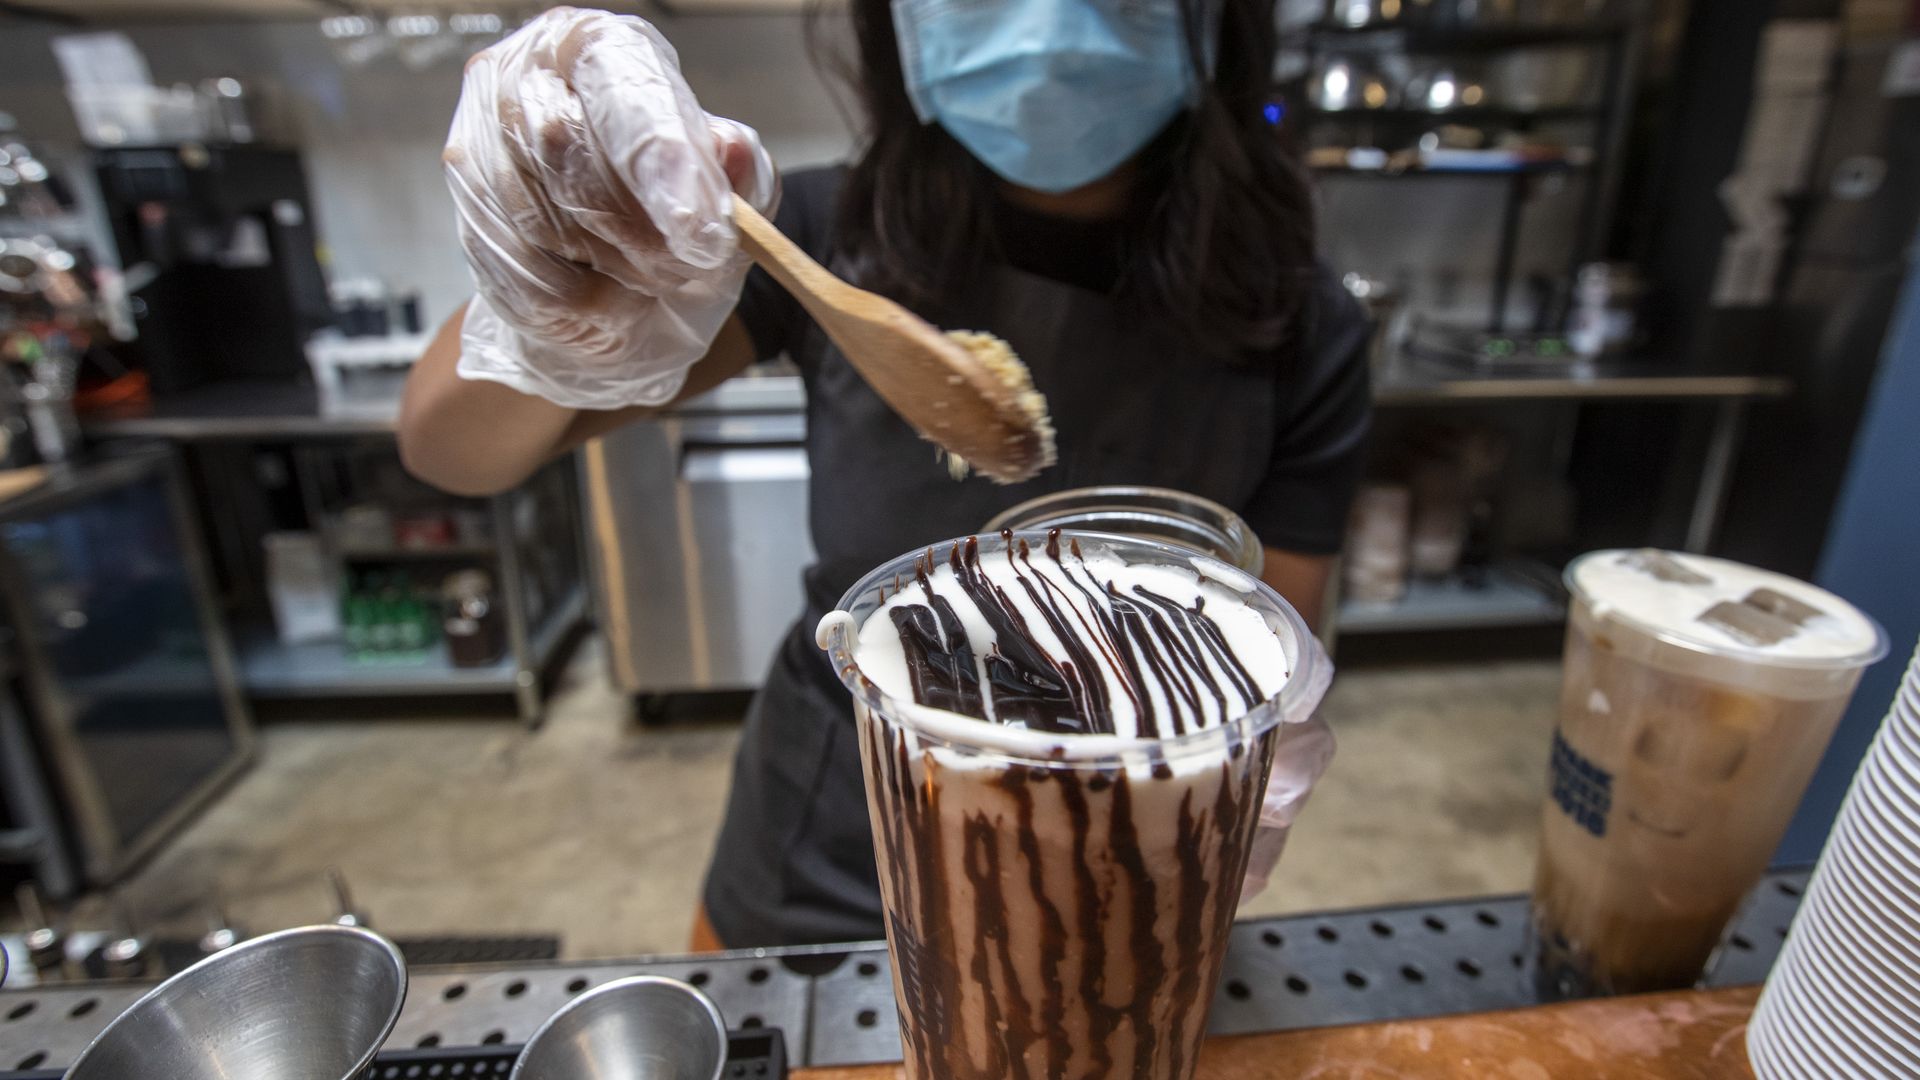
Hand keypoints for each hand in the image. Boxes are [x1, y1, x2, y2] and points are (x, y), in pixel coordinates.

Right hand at [443, 6, 777, 406]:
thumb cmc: (672, 229)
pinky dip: (582, 303)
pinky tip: (607, 296)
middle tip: (690, 263)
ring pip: (543, 218)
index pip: (619, 80)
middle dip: (642, 226)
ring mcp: (480, 151)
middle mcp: (521, 80)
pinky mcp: (469, 226)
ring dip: (615, 267)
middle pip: (567, 145)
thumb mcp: (730, 198)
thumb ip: (740, 172)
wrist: (619, 304)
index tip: (702, 227)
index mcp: (595, 47)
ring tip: (650, 277)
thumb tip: (729, 149)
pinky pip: (526, 277)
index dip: (662, 153)